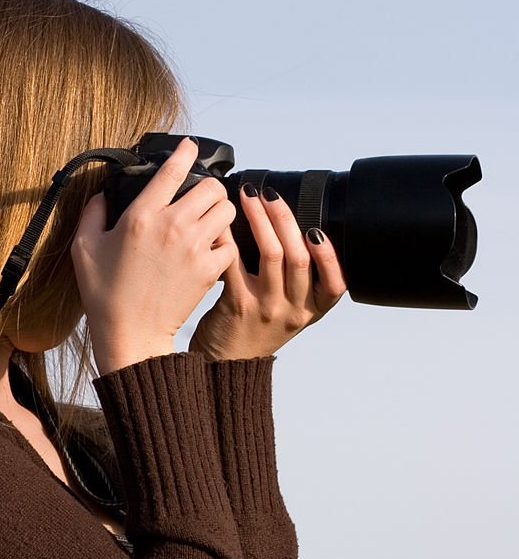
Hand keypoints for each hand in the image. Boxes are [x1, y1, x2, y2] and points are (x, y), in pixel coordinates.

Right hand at [71, 137, 239, 375]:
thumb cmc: (105, 295)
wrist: (130, 335)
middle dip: (207, 188)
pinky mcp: (209, 271)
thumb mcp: (85, 248)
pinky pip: (230, 244)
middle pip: (211, 187)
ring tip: (209, 220)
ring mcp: (194, 249)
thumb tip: (102, 193)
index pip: (173, 170)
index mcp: (141, 216)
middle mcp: (172, 226)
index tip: (189, 147)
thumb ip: (93, 213)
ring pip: (227, 211)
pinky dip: (225, 243)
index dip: (185, 152)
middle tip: (200, 197)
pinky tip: (211, 249)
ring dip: (220, 212)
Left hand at [189, 184, 346, 361]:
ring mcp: (266, 308)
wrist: (225, 364)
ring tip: (249, 196)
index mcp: (312, 310)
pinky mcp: (237, 305)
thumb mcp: (292, 311)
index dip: (328, 254)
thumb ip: (300, 281)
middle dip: (285, 218)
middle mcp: (293, 310)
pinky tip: (223, 221)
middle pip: (299, 256)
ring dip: (260, 219)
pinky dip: (229, 237)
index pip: (335, 282)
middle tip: (270, 194)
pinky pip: (235, 262)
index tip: (315, 228)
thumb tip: (295, 227)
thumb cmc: (257, 329)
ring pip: (271, 254)